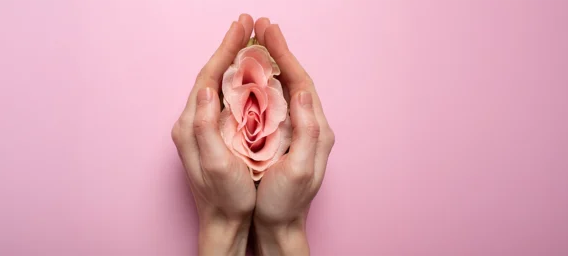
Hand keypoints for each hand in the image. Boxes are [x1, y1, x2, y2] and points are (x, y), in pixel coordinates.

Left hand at [171, 14, 256, 255]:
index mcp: (192, 124)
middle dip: (229, 48)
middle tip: (248, 25)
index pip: (208, 76)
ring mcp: (200, 128)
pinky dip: (236, 80)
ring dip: (232, 61)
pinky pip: (223, 98)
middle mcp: (191, 122)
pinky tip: (249, 75)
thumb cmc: (225, 197)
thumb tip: (208, 88)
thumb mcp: (215, 163)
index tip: (243, 28)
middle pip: (211, 75)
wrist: (223, 222)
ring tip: (250, 42)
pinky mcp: (210, 135)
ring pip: (217, 84)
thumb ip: (206, 125)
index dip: (226, 50)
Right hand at [250, 18, 335, 255]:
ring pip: (284, 88)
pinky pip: (275, 102)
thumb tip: (303, 93)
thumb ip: (306, 131)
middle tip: (261, 27)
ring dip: (271, 64)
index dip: (284, 55)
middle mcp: (310, 125)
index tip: (268, 33)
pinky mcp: (285, 137)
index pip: (300, 82)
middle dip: (278, 52)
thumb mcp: (299, 169)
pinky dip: (263, 83)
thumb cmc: (286, 202)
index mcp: (316, 129)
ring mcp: (297, 131)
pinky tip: (251, 75)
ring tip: (255, 42)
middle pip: (294, 79)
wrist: (280, 226)